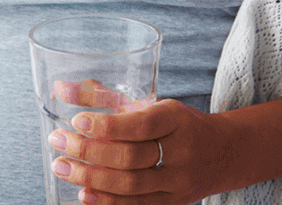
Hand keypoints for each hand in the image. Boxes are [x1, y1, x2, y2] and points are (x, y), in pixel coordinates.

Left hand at [48, 94, 236, 204]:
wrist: (223, 153)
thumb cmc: (177, 124)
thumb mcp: (148, 103)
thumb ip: (103, 96)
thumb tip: (60, 88)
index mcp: (175, 119)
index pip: (140, 125)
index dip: (107, 125)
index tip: (77, 120)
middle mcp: (180, 152)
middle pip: (130, 157)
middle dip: (89, 152)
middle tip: (58, 142)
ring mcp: (177, 182)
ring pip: (130, 185)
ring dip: (90, 178)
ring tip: (62, 167)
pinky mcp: (172, 203)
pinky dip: (107, 202)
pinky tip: (84, 193)